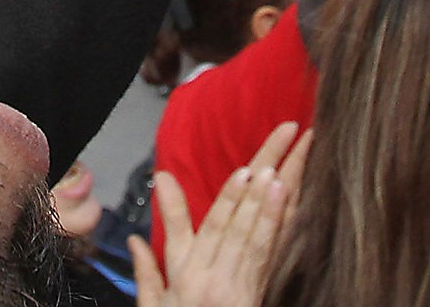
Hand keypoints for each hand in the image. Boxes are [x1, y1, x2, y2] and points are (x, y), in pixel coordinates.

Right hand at [129, 122, 312, 306]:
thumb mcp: (152, 305)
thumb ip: (147, 267)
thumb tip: (138, 234)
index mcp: (190, 276)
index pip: (214, 230)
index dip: (230, 200)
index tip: (245, 171)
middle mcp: (218, 279)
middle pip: (244, 222)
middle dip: (265, 178)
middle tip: (286, 140)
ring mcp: (241, 289)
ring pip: (262, 237)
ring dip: (278, 202)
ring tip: (290, 171)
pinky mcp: (257, 295)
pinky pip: (272, 258)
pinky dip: (282, 231)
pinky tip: (291, 207)